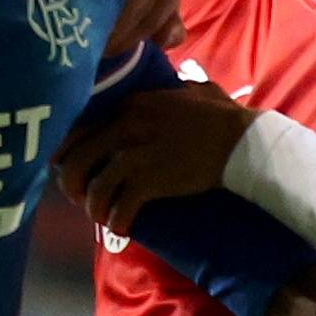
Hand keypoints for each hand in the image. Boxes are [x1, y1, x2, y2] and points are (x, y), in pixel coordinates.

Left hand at [57, 82, 254, 232]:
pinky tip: (121, 229)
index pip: (84, 129)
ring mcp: (136, 155)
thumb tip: (179, 87)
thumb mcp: (191, 92)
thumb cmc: (222, 117)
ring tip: (102, 217)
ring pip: (95, 187)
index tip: (78, 167)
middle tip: (80, 198)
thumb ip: (173, 90)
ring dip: (94, 208)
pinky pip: (119, 206)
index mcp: (130, 106)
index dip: (74, 153)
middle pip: (77, 159)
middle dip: (73, 183)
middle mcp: (125, 127)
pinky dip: (117, 221)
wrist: (242, 141)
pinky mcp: (150, 181)